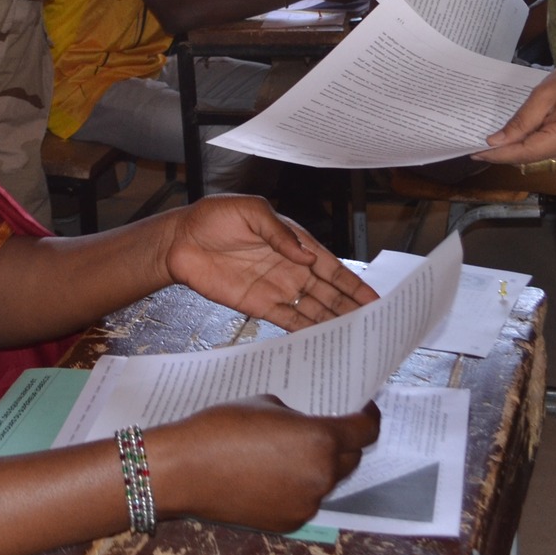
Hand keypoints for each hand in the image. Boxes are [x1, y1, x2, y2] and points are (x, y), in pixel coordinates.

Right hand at [151, 397, 379, 530]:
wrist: (186, 469)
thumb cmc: (222, 426)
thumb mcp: (267, 403)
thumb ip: (296, 416)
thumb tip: (305, 426)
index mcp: (320, 439)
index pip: (365, 430)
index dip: (369, 418)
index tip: (363, 410)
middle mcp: (321, 474)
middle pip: (351, 458)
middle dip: (343, 442)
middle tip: (326, 429)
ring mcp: (307, 503)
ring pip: (327, 480)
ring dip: (318, 466)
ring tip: (291, 452)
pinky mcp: (290, 521)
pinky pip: (305, 499)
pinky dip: (298, 486)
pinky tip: (272, 474)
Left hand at [159, 195, 376, 329]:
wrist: (180, 241)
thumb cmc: (213, 218)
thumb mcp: (250, 211)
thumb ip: (280, 233)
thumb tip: (306, 256)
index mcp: (293, 243)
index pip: (331, 266)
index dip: (353, 284)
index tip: (375, 300)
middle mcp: (290, 268)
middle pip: (328, 292)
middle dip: (352, 308)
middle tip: (375, 327)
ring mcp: (276, 288)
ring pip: (313, 309)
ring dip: (334, 323)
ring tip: (357, 340)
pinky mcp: (258, 305)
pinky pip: (288, 321)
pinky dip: (306, 332)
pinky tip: (323, 343)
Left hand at [474, 60, 555, 167]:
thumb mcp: (544, 95)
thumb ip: (520, 121)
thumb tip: (496, 142)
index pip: (524, 154)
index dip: (498, 155)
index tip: (474, 153)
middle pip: (530, 159)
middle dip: (506, 151)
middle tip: (479, 142)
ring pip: (539, 159)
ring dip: (520, 148)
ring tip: (499, 137)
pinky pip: (550, 155)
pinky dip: (535, 147)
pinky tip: (522, 136)